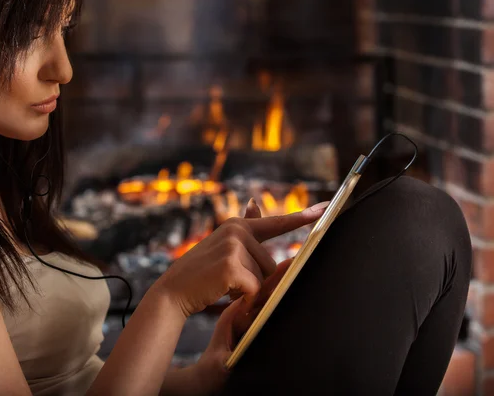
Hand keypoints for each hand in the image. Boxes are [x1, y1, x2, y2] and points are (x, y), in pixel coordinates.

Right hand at [153, 199, 328, 319]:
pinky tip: (223, 292)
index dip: (303, 217)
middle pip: (271, 264)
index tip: (326, 208)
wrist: (174, 290)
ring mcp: (235, 246)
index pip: (277, 223)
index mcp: (238, 226)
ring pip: (263, 278)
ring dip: (248, 289)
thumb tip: (255, 203)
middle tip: (227, 279)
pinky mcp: (232, 266)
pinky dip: (243, 298)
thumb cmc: (201, 272)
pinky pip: (254, 289)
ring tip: (222, 284)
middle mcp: (238, 231)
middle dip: (256, 279)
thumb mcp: (223, 245)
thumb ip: (244, 228)